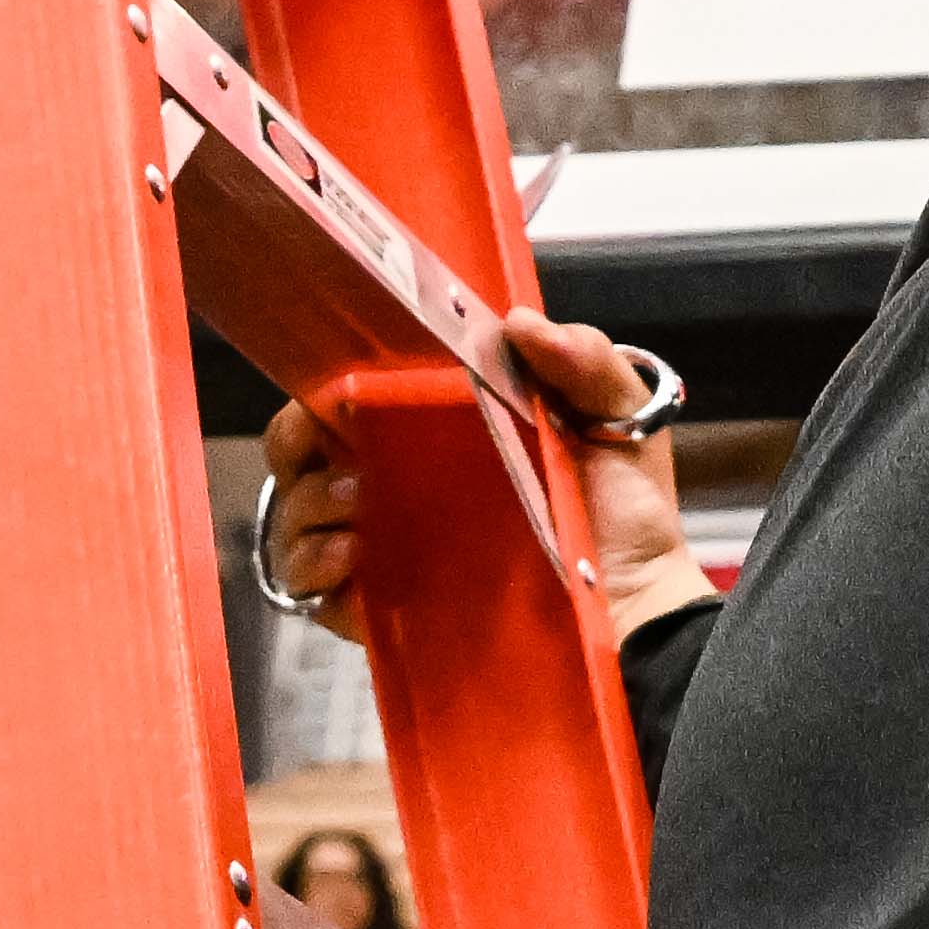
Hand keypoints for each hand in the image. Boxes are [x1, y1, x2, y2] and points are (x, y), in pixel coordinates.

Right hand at [262, 314, 707, 646]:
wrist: (636, 604)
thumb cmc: (623, 508)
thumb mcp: (619, 414)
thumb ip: (582, 356)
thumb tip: (518, 323)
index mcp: (435, 423)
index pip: (350, 389)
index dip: (326, 379)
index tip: (336, 379)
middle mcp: (395, 480)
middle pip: (300, 449)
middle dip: (295, 437)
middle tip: (327, 440)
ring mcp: (379, 544)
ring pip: (292, 513)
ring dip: (308, 503)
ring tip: (359, 504)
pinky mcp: (374, 606)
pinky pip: (306, 587)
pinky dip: (312, 566)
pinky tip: (354, 556)